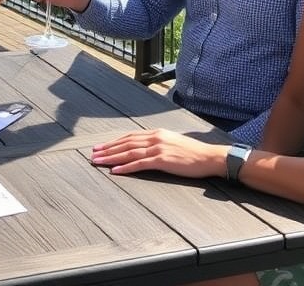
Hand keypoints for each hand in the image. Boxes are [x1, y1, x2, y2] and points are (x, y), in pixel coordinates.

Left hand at [90, 129, 226, 177]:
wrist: (210, 157)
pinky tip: (115, 171)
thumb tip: (145, 149)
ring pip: (129, 152)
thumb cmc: (193, 153)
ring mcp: (158, 148)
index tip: (102, 147)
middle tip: (94, 154)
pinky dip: (125, 167)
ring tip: (98, 161)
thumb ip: (158, 144)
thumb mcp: (173, 143)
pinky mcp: (163, 160)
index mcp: (157, 133)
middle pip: (126, 143)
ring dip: (111, 157)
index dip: (114, 142)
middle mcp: (155, 138)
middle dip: (108, 149)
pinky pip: (139, 164)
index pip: (130, 137)